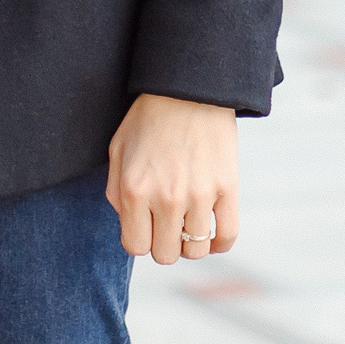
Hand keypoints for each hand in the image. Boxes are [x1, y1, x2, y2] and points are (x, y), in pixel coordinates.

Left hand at [105, 94, 239, 264]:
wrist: (188, 89)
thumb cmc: (148, 120)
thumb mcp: (118, 151)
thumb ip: (116, 193)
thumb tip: (129, 226)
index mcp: (135, 189)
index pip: (135, 247)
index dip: (139, 240)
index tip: (144, 227)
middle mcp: (166, 198)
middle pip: (165, 254)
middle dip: (163, 244)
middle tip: (165, 225)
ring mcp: (200, 195)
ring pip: (195, 251)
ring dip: (190, 243)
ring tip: (187, 225)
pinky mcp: (228, 189)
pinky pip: (227, 237)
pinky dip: (219, 244)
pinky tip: (211, 235)